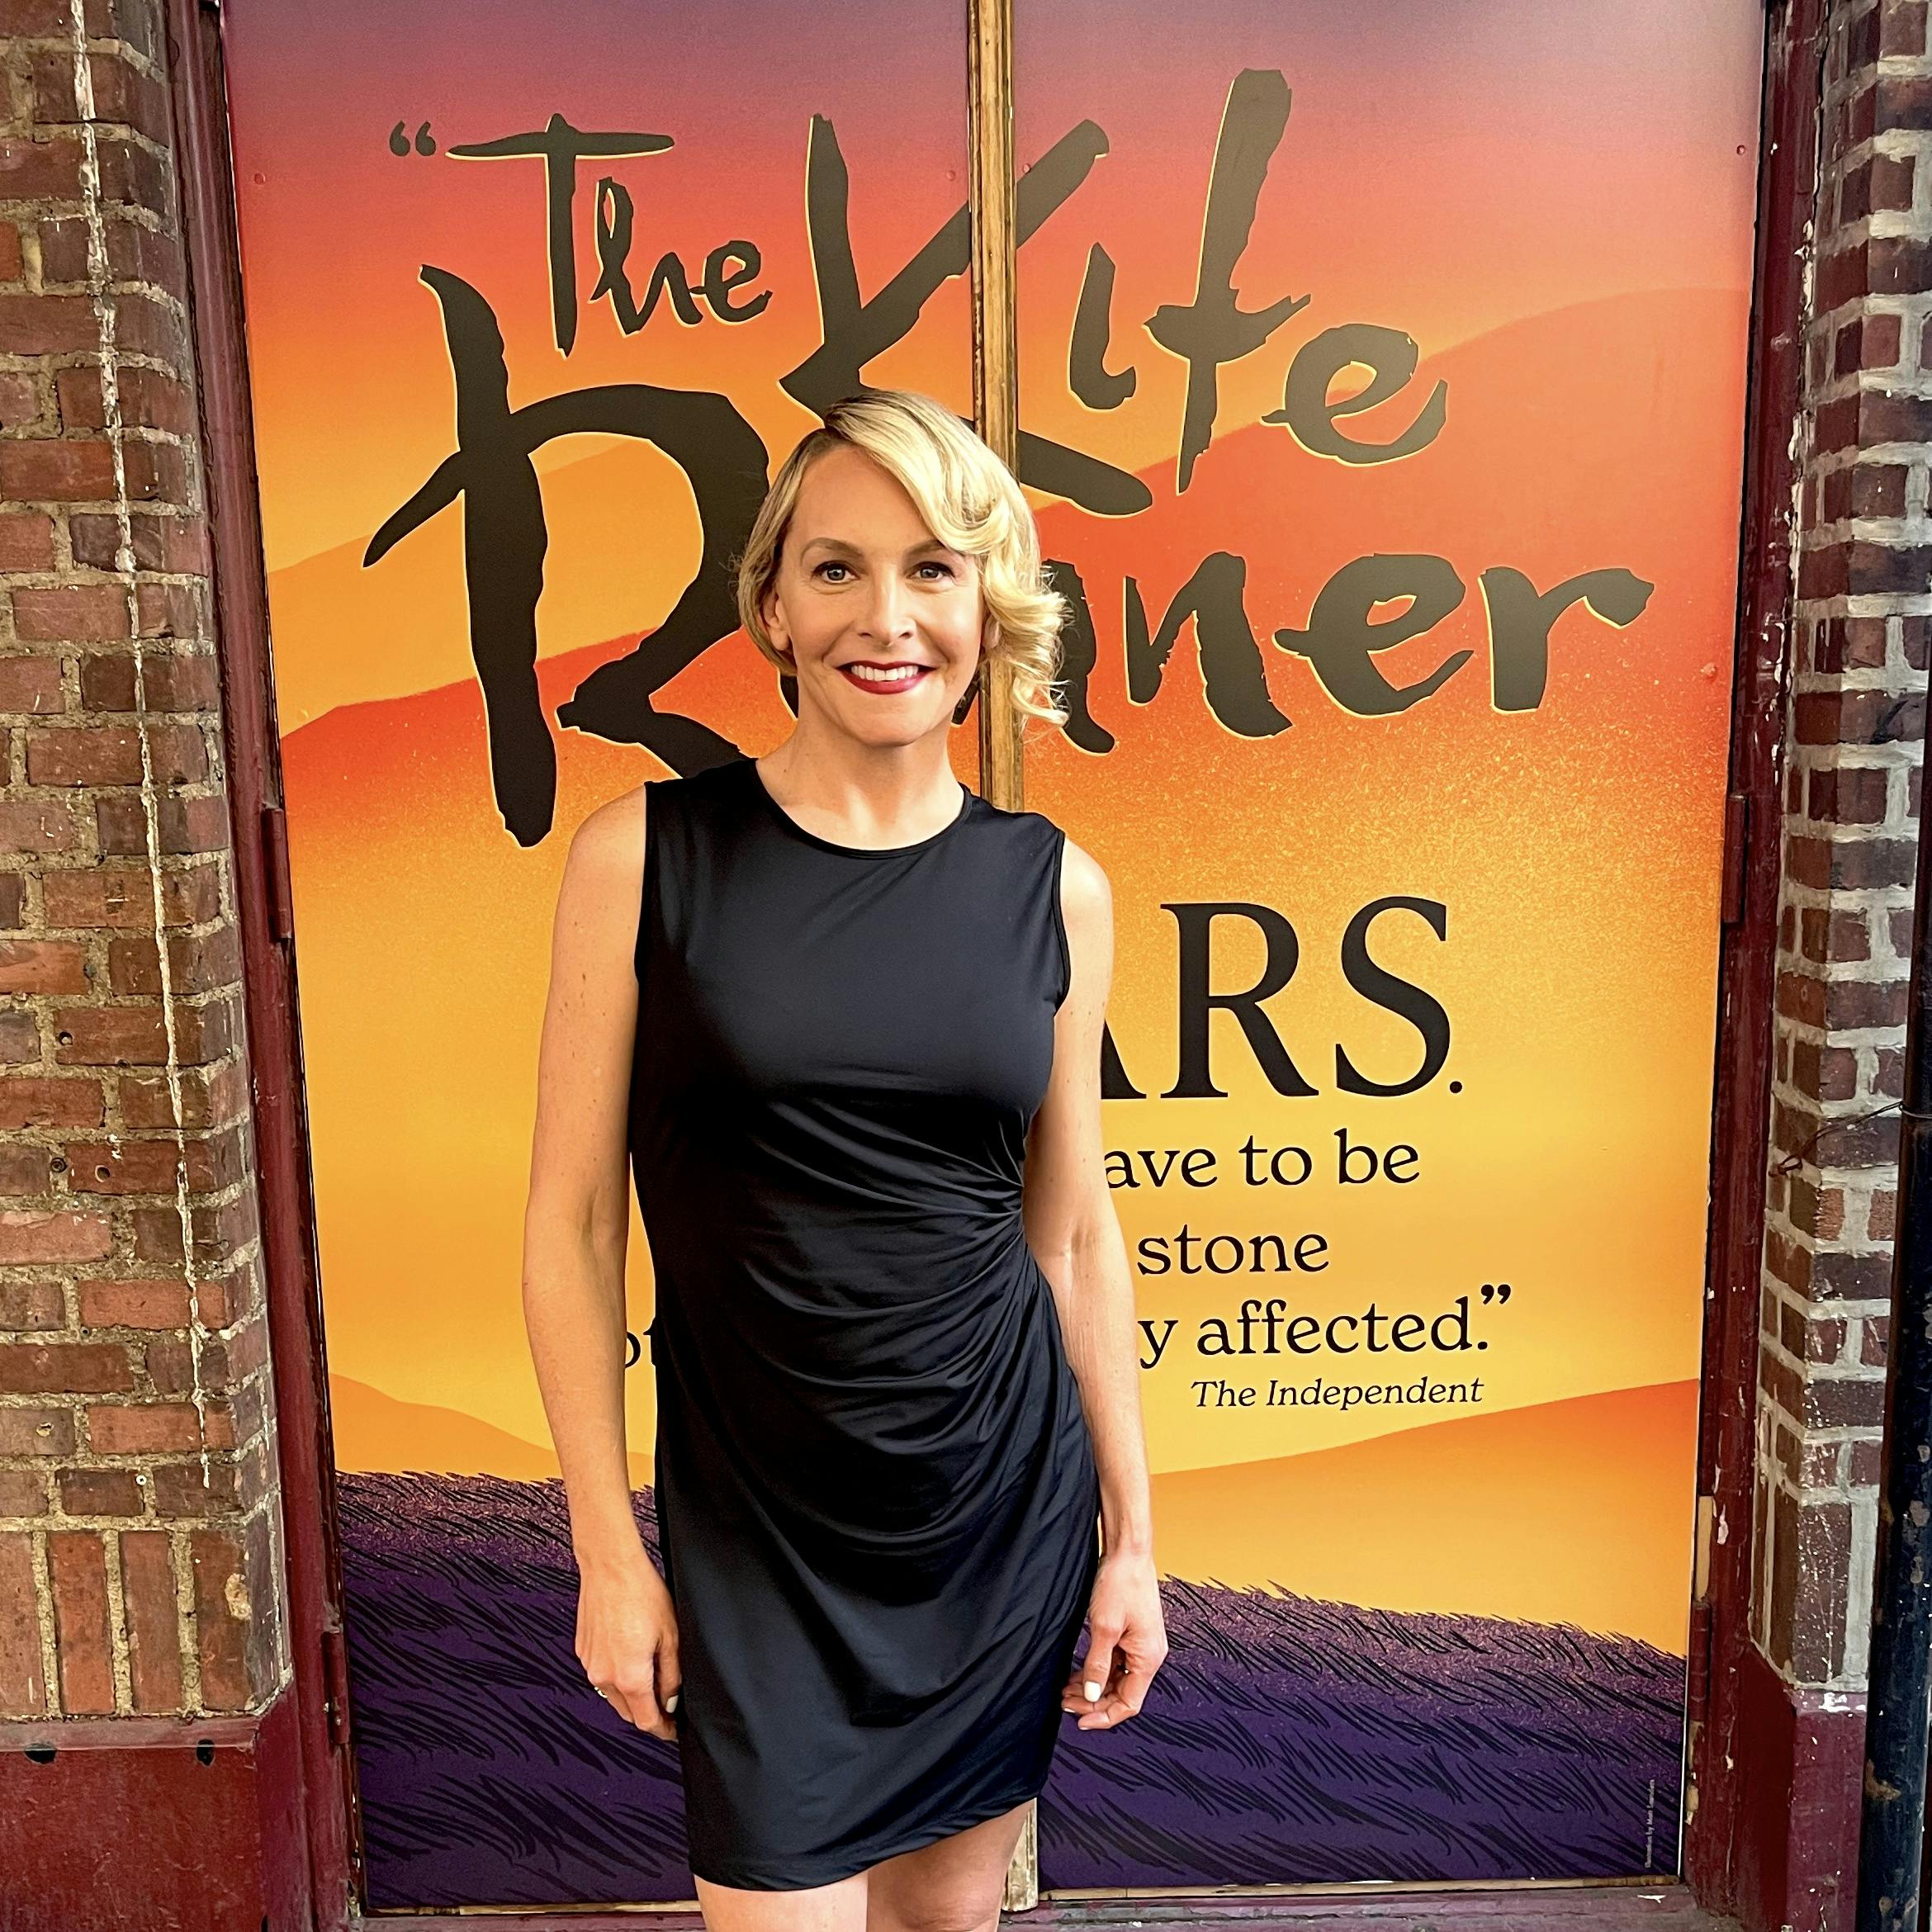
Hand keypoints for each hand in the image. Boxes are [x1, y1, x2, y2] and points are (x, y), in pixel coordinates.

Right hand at [575, 1544, 681, 1740]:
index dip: (663, 1730)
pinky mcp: (582, 1651)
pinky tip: (630, 1654)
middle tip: (667, 1703)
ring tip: (651, 1674)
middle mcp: (604, 1677)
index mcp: (629, 1677)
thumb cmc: (642, 1593)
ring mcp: (589, 1664)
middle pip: (628, 1713)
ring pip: (613, 1695)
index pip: (646, 1722)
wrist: (610, 1566)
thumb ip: (672, 1675)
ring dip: (631, 1695)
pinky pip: (601, 1674)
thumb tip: (672, 1701)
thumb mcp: (671, 1636)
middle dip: (648, 1713)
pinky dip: (616, 1675)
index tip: (674, 1731)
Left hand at [1061, 1546, 1165, 1729]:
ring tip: (1067, 1689)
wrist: (1128, 1552)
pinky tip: (1078, 1672)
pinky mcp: (1134, 1635)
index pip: (1129, 1703)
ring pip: (1119, 1679)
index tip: (1079, 1720)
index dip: (1104, 1716)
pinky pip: (1118, 1663)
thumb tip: (1091, 1696)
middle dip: (1094, 1701)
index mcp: (1149, 1658)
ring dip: (1094, 1687)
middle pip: (1123, 1693)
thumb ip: (1098, 1666)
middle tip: (1065, 1702)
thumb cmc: (1121, 1584)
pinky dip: (1099, 1670)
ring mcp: (1142, 1645)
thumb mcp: (1104, 1628)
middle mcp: (1150, 1655)